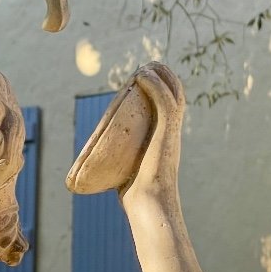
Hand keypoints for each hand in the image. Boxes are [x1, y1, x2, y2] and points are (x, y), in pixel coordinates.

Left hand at [121, 64, 185, 203]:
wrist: (148, 204)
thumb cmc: (137, 198)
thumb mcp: (127, 175)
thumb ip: (119, 169)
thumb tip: (95, 176)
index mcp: (166, 140)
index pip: (169, 108)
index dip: (160, 91)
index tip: (143, 81)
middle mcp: (172, 133)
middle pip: (175, 95)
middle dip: (162, 77)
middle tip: (145, 68)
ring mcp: (171, 131)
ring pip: (173, 92)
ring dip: (159, 75)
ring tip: (145, 67)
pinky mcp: (167, 131)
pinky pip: (164, 100)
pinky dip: (155, 84)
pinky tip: (141, 76)